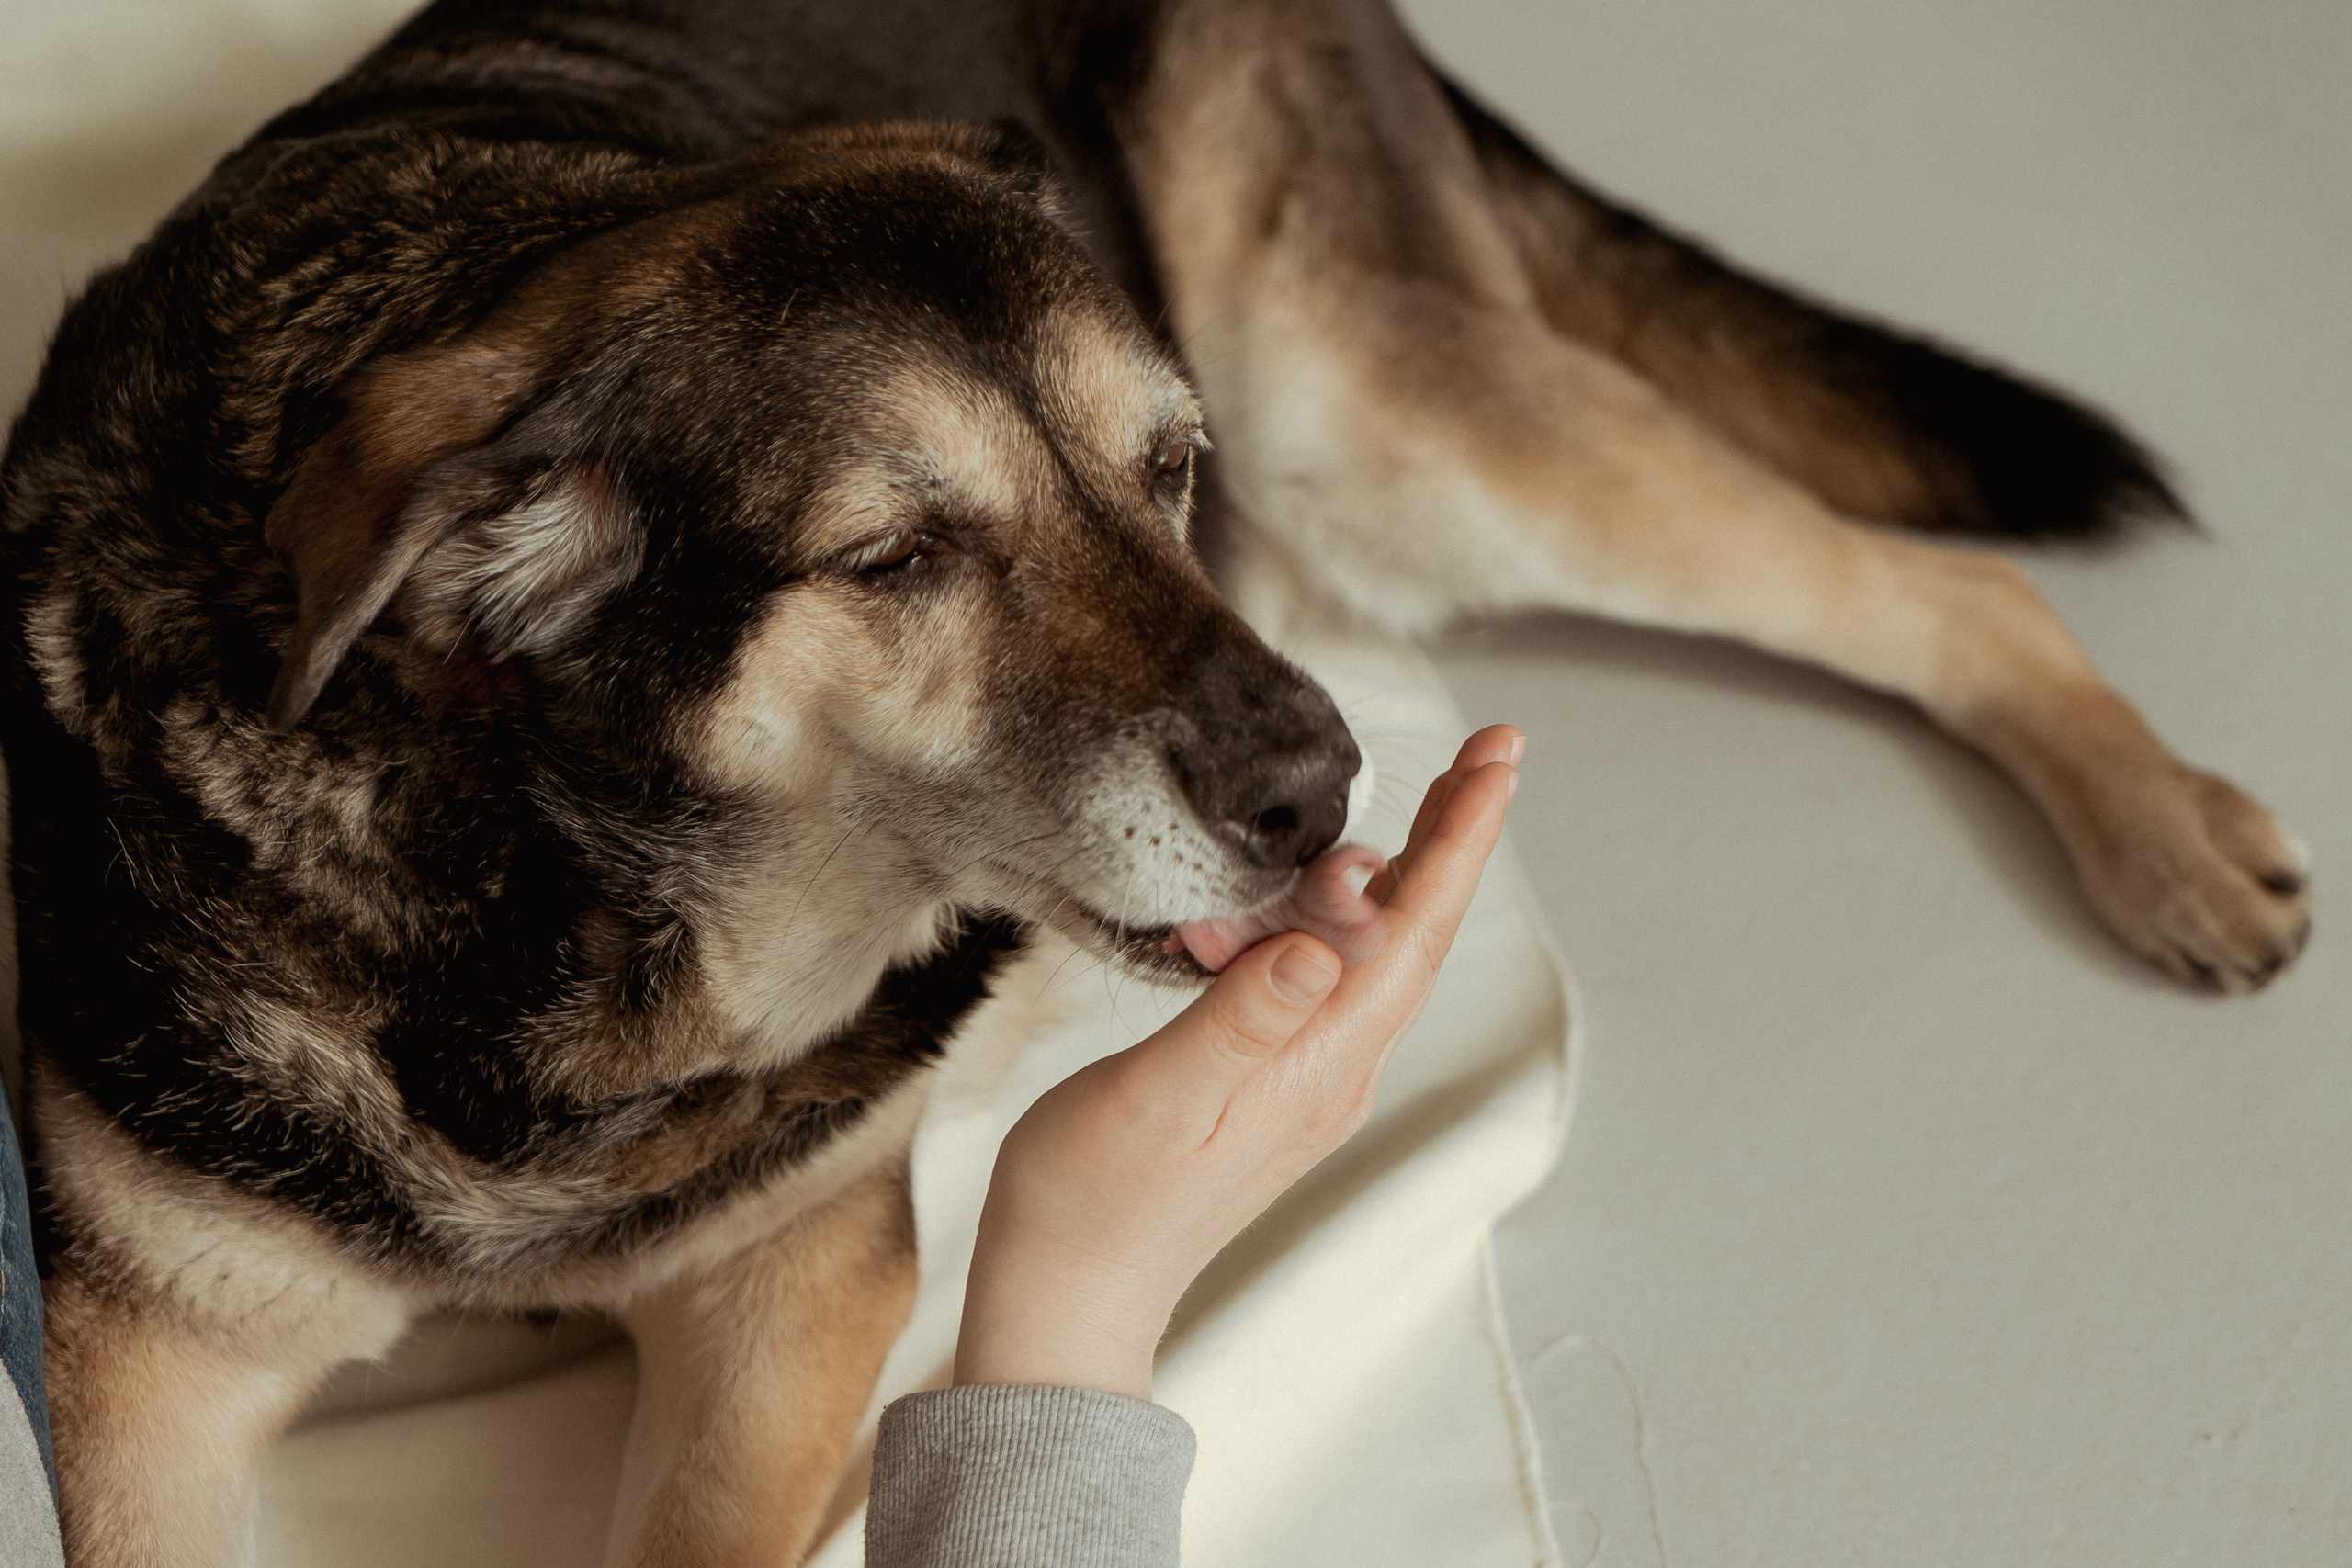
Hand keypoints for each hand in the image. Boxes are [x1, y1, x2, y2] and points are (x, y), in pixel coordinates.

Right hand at [953, 725, 1523, 1399]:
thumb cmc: (1095, 1198)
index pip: (1411, 933)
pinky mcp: (1270, 1084)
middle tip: (1492, 753)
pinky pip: (1331, 982)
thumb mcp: (1159, 1098)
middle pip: (1416, 936)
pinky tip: (1321, 893)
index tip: (1499, 761)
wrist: (1070, 1292)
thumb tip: (1325, 945)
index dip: (1457, 841)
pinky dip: (1342, 918)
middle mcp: (1331, 1071)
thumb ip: (1241, 1020)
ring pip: (1380, 956)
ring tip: (1435, 800)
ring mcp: (1307, 1081)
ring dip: (1410, 873)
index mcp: (1316, 1065)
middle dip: (1456, 840)